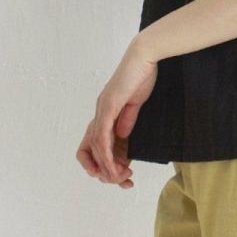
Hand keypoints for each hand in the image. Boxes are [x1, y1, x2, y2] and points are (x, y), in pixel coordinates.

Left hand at [77, 42, 158, 187]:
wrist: (145, 56)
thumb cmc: (143, 74)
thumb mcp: (136, 103)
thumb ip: (128, 119)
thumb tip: (122, 137)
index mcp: (106, 111)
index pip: (97, 142)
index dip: (103, 161)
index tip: (119, 173)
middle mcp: (100, 112)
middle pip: (91, 148)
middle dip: (104, 169)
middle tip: (121, 180)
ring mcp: (102, 109)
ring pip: (97, 146)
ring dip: (107, 166)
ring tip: (119, 179)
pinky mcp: (109, 106)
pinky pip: (103, 135)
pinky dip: (106, 154)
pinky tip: (113, 166)